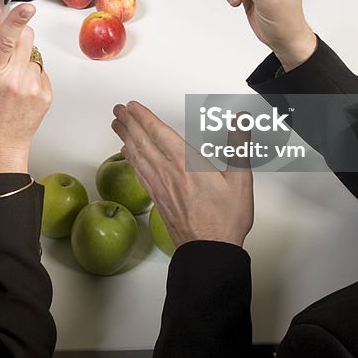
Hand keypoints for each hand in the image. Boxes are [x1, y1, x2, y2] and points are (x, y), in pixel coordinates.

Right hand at [0, 4, 51, 172]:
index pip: (6, 40)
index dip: (17, 21)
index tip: (27, 8)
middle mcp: (14, 80)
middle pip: (26, 37)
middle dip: (19, 36)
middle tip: (8, 54)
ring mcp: (32, 87)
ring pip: (34, 52)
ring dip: (24, 59)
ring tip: (13, 80)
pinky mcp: (46, 93)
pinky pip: (41, 69)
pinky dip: (32, 74)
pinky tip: (22, 90)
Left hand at [111, 101, 252, 246]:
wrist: (209, 251)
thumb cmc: (225, 219)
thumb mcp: (241, 180)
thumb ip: (239, 146)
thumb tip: (240, 122)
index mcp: (187, 165)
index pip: (159, 133)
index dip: (144, 117)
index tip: (133, 106)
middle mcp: (169, 173)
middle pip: (143, 142)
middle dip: (129, 123)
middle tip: (118, 110)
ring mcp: (160, 187)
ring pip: (138, 157)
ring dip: (126, 138)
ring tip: (116, 125)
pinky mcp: (157, 199)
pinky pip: (139, 174)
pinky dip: (131, 160)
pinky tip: (127, 155)